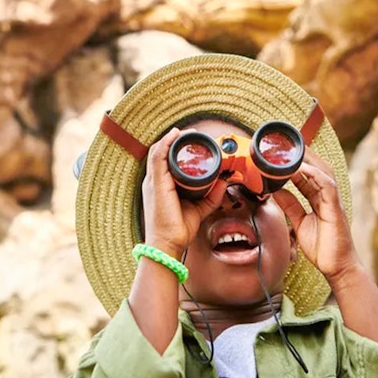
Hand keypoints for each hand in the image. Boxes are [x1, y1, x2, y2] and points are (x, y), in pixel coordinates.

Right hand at [140, 128, 227, 257]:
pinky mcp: (156, 183)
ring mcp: (153, 181)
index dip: (176, 148)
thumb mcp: (199, 208)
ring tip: (187, 133)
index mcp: (160, 186)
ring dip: (172, 139)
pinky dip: (166, 143)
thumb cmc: (178, 228)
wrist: (168, 244)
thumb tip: (224, 182)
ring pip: (158, 151)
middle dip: (176, 141)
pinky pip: (158, 156)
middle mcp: (154, 181)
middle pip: (161, 152)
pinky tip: (176, 135)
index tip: (193, 142)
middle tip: (193, 136)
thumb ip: (211, 195)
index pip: (164, 160)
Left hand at [272, 150, 360, 283]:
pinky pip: (326, 185)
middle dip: (302, 153)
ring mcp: (333, 200)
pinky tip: (302, 167)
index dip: (294, 162)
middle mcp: (327, 196)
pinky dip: (314, 174)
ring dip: (307, 159)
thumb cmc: (322, 246)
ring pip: (322, 171)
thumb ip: (290, 205)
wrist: (336, 267)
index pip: (307, 174)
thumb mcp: (299, 222)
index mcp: (319, 198)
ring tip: (291, 149)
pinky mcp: (335, 208)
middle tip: (284, 142)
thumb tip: (275, 190)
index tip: (279, 152)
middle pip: (316, 167)